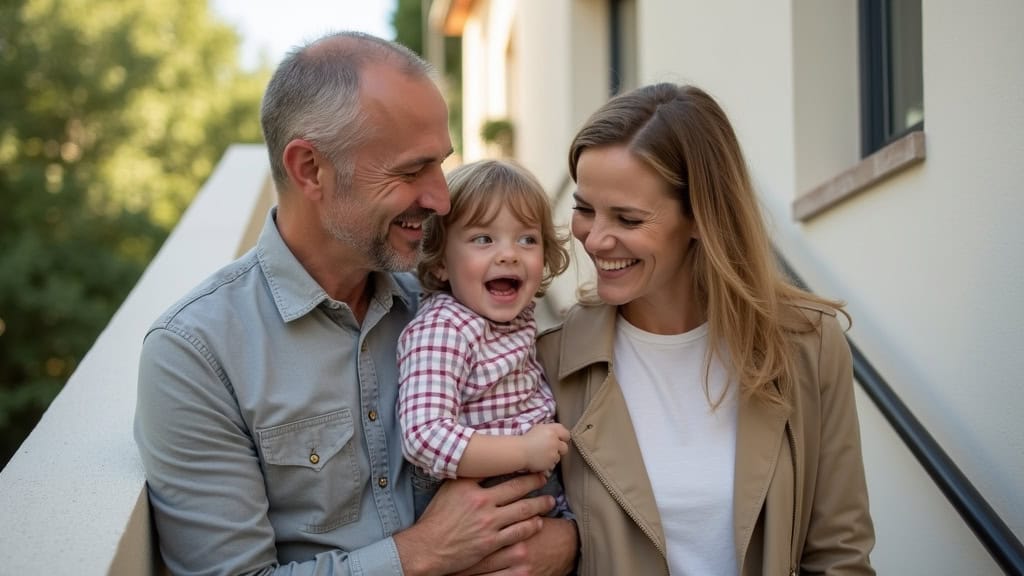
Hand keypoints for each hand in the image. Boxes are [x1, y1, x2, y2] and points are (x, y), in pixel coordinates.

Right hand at [394, 474, 554, 575]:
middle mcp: (480, 501)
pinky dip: (531, 525)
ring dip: (539, 504)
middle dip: (535, 481)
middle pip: (516, 488)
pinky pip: (518, 532)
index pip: (498, 469)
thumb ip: (467, 477)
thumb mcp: (448, 490)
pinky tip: (538, 522)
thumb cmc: (436, 518)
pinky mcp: (491, 542)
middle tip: (545, 477)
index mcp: (468, 485)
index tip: (529, 463)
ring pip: (522, 510)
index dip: (517, 465)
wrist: (428, 548)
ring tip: (549, 501)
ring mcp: (487, 522)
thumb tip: (485, 462)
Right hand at [521, 423, 569, 473]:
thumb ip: (550, 431)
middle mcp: (555, 440)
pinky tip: (541, 460)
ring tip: (543, 455)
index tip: (560, 440)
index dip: (563, 438)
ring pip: (559, 456)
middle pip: (565, 446)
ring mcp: (554, 451)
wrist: (520, 451)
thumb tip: (558, 435)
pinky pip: (553, 463)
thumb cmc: (527, 439)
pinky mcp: (551, 461)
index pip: (565, 433)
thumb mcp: (539, 429)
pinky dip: (548, 462)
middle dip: (560, 449)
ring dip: (553, 456)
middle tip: (552, 450)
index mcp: (552, 430)